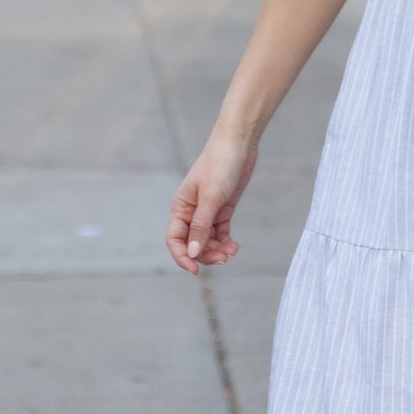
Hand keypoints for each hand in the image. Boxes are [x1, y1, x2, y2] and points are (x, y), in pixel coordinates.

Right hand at [166, 131, 257, 274]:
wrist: (239, 144)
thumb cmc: (220, 165)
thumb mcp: (210, 198)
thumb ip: (201, 226)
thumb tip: (193, 252)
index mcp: (180, 207)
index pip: (175, 239)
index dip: (182, 256)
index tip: (195, 270)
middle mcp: (191, 212)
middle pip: (192, 243)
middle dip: (205, 255)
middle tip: (223, 258)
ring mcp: (207, 211)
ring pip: (207, 240)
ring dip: (217, 250)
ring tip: (232, 252)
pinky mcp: (222, 209)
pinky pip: (220, 232)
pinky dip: (226, 242)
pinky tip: (234, 246)